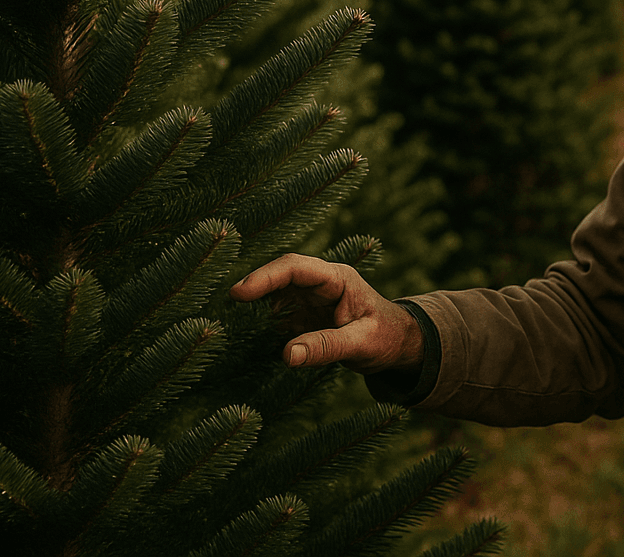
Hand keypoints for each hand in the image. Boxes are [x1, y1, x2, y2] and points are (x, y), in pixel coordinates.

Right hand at [229, 253, 423, 372]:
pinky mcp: (303, 316)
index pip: (295, 267)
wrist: (398, 345)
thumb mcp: (361, 343)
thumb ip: (326, 347)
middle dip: (252, 288)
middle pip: (279, 277)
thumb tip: (288, 355)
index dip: (265, 277)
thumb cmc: (386, 337)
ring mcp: (309, 299)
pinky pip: (276, 315)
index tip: (239, 292)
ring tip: (224, 322)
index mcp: (336, 278)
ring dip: (252, 306)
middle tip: (224, 306)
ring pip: (273, 295)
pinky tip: (241, 336)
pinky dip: (259, 323)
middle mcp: (319, 284)